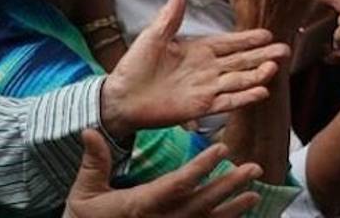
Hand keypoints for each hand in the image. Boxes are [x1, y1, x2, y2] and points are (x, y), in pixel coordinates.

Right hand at [65, 129, 261, 217]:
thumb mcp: (85, 190)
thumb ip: (94, 162)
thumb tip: (90, 130)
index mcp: (141, 205)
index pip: (176, 185)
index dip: (200, 168)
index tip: (221, 150)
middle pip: (201, 203)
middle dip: (228, 186)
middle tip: (253, 168)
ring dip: (233, 207)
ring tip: (255, 193)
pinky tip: (239, 214)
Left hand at [99, 0, 289, 139]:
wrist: (121, 96)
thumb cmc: (135, 66)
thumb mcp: (154, 35)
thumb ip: (171, 16)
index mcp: (198, 50)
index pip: (229, 43)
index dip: (248, 39)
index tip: (268, 33)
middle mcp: (207, 69)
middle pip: (241, 61)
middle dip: (262, 55)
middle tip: (285, 49)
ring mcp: (206, 89)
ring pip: (238, 80)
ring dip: (257, 75)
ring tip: (276, 67)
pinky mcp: (200, 107)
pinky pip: (226, 102)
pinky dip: (244, 97)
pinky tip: (261, 92)